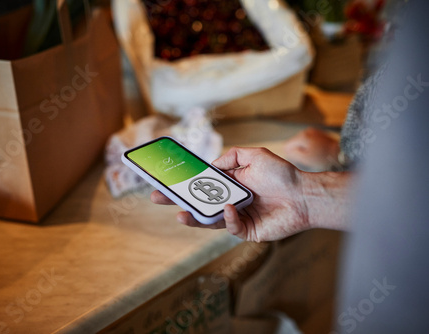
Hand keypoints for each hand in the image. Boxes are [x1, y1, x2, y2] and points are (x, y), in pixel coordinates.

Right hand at [151, 147, 311, 241]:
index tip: (166, 180)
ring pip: (209, 219)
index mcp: (229, 185)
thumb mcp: (254, 156)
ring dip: (194, 217)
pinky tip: (228, 208)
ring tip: (180, 214)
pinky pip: (231, 227)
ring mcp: (237, 217)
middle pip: (198, 203)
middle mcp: (229, 201)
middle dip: (177, 201)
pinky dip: (227, 219)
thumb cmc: (282, 174)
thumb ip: (232, 157)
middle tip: (157, 197)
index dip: (184, 183)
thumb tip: (211, 165)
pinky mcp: (247, 231)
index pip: (200, 185)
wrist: (304, 195)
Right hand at [284, 127, 339, 170]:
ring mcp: (314, 131)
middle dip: (298, 150)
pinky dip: (310, 146)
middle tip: (306, 159)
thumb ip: (293, 153)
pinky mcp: (319, 134)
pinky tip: (317, 152)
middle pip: (294, 142)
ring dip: (304, 148)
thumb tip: (286, 150)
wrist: (340, 153)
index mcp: (302, 136)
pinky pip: (309, 140)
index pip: (287, 145)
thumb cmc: (323, 158)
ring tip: (313, 156)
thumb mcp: (305, 158)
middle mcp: (307, 131)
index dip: (289, 154)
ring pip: (302, 141)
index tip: (296, 160)